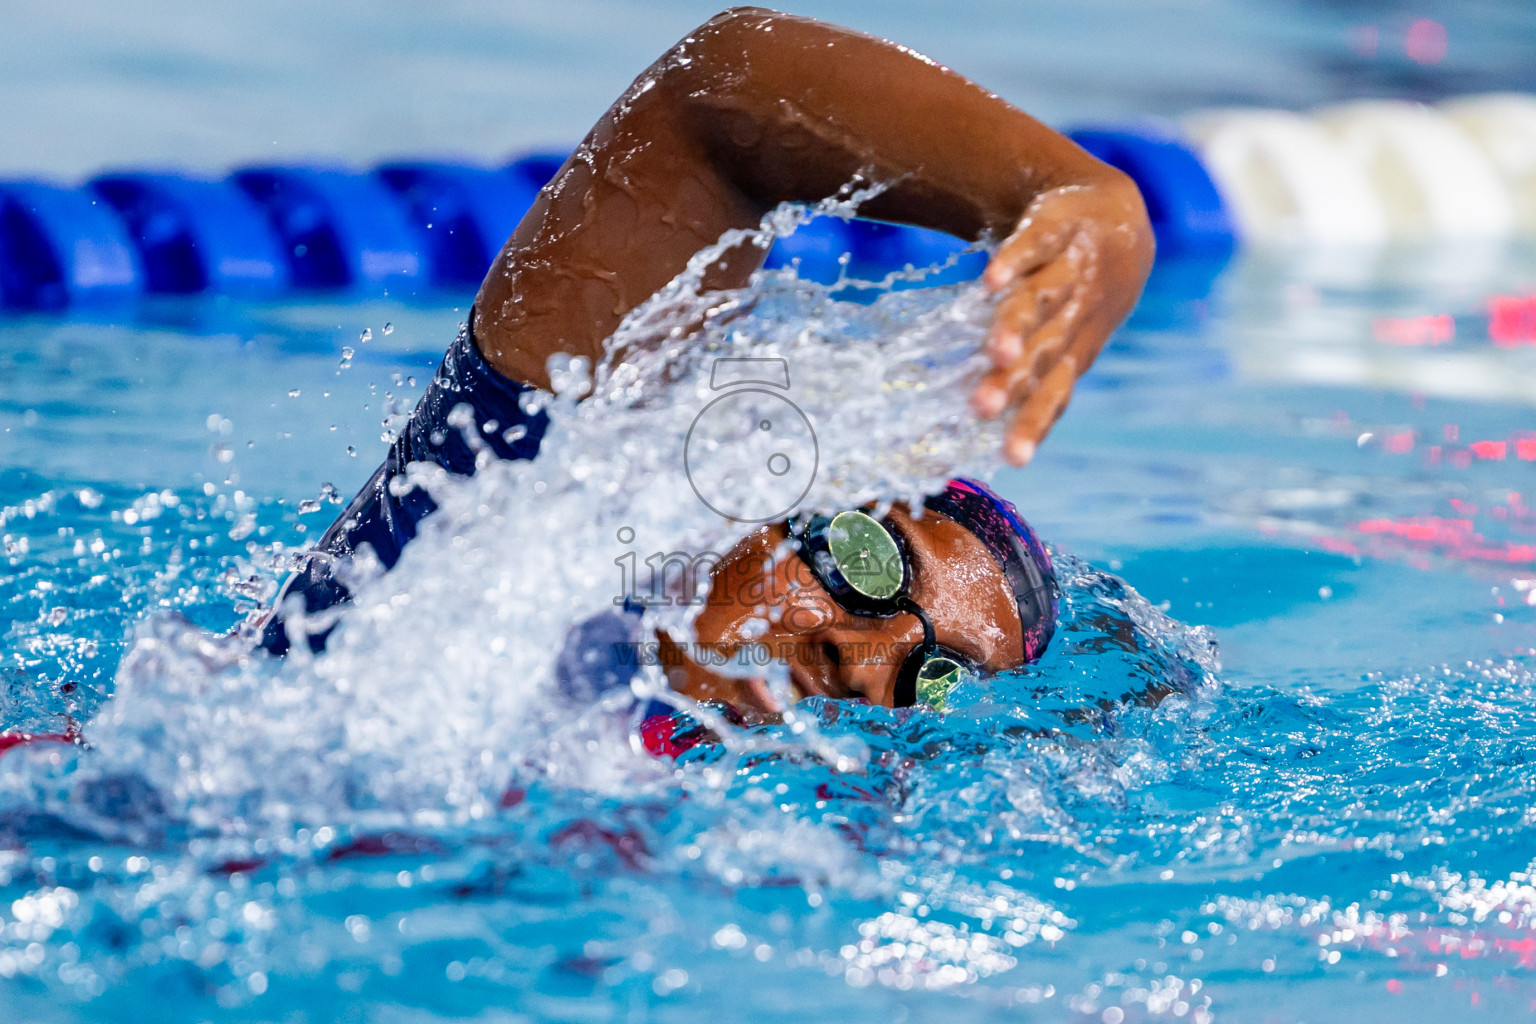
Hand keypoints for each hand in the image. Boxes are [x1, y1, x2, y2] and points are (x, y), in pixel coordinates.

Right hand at [970, 176, 1153, 465]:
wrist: (1119, 214)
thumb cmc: (1080, 292)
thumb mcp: (1062, 335)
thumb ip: (1027, 374)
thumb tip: (977, 426)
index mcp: (1074, 348)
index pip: (1053, 392)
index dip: (1035, 424)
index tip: (1013, 459)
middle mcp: (1074, 315)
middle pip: (1042, 352)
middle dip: (1014, 381)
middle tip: (982, 409)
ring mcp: (1069, 271)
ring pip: (1041, 301)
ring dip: (1019, 326)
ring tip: (996, 352)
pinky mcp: (1056, 229)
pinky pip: (1036, 246)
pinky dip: (1016, 261)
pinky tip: (992, 280)